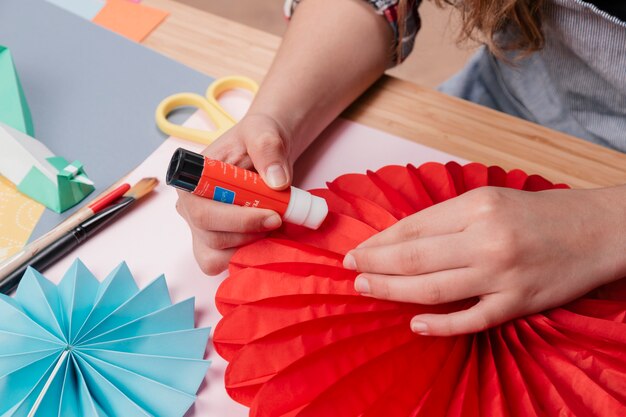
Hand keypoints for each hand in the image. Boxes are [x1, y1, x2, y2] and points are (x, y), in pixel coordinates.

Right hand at [176, 113, 293, 274]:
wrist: (266, 151)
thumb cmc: (256, 140)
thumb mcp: (263, 133)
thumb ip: (268, 149)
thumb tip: (277, 181)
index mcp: (190, 182)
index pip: (203, 214)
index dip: (237, 220)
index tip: (272, 215)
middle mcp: (190, 210)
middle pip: (212, 239)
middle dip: (251, 233)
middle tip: (280, 218)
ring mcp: (202, 230)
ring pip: (218, 257)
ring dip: (251, 245)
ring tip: (272, 223)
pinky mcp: (218, 245)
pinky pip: (228, 262)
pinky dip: (251, 253)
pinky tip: (267, 234)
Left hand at [343, 186, 625, 335]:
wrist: (596, 230)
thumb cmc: (537, 212)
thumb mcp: (489, 199)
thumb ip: (447, 218)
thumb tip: (400, 238)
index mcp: (476, 206)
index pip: (413, 228)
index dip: (379, 241)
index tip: (357, 250)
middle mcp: (486, 239)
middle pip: (415, 258)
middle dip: (375, 265)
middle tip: (351, 271)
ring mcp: (502, 275)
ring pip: (434, 289)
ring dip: (393, 291)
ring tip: (366, 289)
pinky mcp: (518, 303)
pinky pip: (471, 320)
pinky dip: (439, 325)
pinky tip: (414, 324)